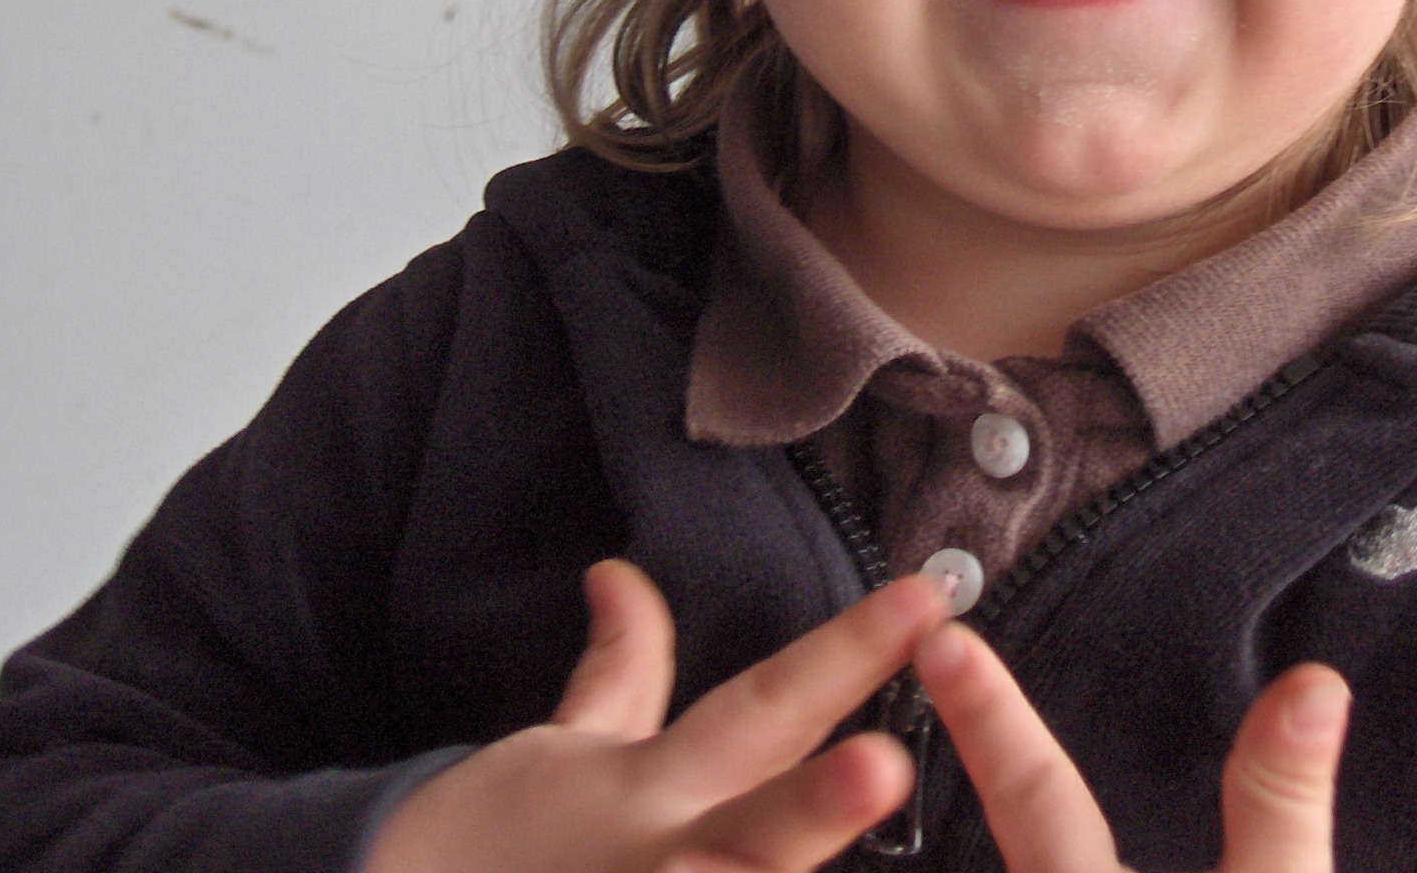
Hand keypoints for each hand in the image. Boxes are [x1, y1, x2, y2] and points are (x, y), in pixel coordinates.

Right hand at [364, 560, 949, 872]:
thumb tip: (622, 572)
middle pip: (752, 834)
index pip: (764, 705)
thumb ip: (619, 670)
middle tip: (884, 768)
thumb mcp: (558, 752)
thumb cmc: (491, 844)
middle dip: (816, 805)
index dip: (845, 653)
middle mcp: (656, 862)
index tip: (924, 599)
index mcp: (650, 790)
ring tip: (858, 816)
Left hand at [913, 621, 1349, 872]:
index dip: (988, 711)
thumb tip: (1312, 683)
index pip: (1031, 790)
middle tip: (916, 695)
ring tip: (957, 784)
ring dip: (992, 846)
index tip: (942, 640)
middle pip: (1000, 847)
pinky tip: (1034, 865)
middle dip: (967, 769)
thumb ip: (1280, 805)